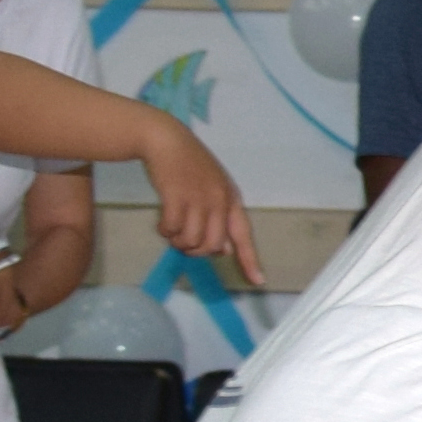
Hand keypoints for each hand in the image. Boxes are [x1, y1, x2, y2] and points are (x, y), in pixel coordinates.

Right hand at [133, 115, 265, 286]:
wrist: (166, 140)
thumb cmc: (189, 167)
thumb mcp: (213, 189)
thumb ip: (220, 218)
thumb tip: (223, 250)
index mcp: (231, 199)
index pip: (244, 234)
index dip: (250, 260)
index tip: (258, 281)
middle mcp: (218, 200)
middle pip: (212, 246)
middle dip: (196, 252)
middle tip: (183, 243)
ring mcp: (198, 198)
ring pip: (191, 241)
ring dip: (178, 243)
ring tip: (172, 231)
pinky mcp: (176, 196)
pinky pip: (171, 230)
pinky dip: (165, 232)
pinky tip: (162, 223)